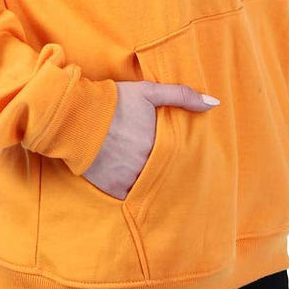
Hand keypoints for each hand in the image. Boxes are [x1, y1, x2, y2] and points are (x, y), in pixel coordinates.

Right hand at [82, 80, 219, 199]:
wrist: (75, 115)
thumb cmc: (114, 101)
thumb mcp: (148, 92)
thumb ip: (182, 96)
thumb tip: (214, 103)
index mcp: (159, 144)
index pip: (179, 159)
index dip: (180, 159)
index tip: (182, 160)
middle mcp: (146, 165)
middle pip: (164, 175)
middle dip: (165, 172)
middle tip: (165, 169)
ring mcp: (128, 178)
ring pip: (147, 187)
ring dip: (149, 182)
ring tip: (147, 175)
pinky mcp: (111, 187)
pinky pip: (128, 196)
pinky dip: (130, 190)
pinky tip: (130, 180)